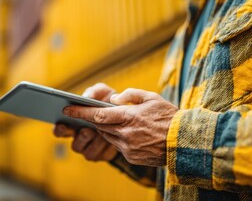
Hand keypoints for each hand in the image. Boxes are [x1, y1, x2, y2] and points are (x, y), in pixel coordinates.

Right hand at [53, 83, 117, 161]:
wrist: (129, 119)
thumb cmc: (109, 104)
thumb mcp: (104, 93)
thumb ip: (94, 91)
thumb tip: (86, 97)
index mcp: (74, 125)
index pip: (60, 130)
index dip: (59, 129)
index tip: (63, 123)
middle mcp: (80, 139)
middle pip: (74, 145)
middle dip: (80, 138)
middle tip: (87, 130)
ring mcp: (90, 149)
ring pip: (87, 151)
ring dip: (94, 142)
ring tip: (101, 133)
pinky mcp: (102, 156)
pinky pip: (100, 155)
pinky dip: (105, 147)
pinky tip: (111, 141)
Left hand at [63, 88, 178, 166]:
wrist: (184, 142)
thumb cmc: (169, 117)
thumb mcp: (152, 97)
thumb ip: (130, 95)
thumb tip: (113, 98)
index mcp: (129, 116)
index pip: (97, 115)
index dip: (80, 112)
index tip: (66, 108)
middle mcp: (125, 133)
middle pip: (99, 126)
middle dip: (91, 120)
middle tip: (82, 114)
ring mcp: (128, 147)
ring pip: (107, 136)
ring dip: (105, 129)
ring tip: (110, 121)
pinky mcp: (131, 157)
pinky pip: (118, 146)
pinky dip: (118, 138)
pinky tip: (127, 133)